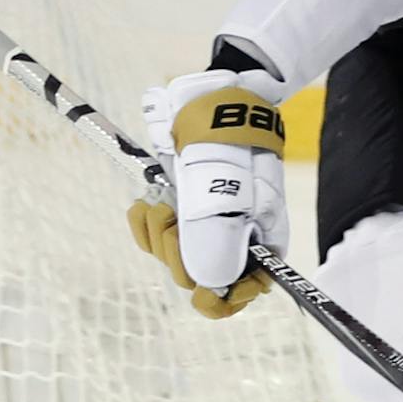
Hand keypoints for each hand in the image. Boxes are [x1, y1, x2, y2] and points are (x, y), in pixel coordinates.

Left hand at [127, 67, 288, 318]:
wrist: (213, 101)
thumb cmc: (233, 144)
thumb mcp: (230, 189)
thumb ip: (217, 237)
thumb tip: (207, 285)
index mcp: (258, 242)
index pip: (242, 292)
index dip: (222, 300)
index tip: (202, 295)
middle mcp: (230, 238)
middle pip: (199, 278)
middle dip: (179, 254)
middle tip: (174, 222)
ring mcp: (201, 225)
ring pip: (172, 257)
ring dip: (159, 234)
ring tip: (161, 203)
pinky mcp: (176, 211)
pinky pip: (152, 236)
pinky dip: (143, 222)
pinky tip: (144, 203)